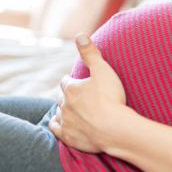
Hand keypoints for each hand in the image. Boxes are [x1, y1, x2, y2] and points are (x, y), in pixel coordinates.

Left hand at [48, 34, 129, 152]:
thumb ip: (91, 53)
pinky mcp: (69, 137)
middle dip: (67, 95)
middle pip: (61, 97)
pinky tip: (60, 124)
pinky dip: (57, 126)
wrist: (115, 129)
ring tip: (70, 109)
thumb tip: (80, 35)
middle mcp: (64, 105)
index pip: (66, 81)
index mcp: (71, 89)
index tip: (77, 81)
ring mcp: (66, 122)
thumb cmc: (111, 99)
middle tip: (76, 95)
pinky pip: (57, 130)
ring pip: (58, 113)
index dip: (71, 80)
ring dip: (62, 110)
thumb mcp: (103, 70)